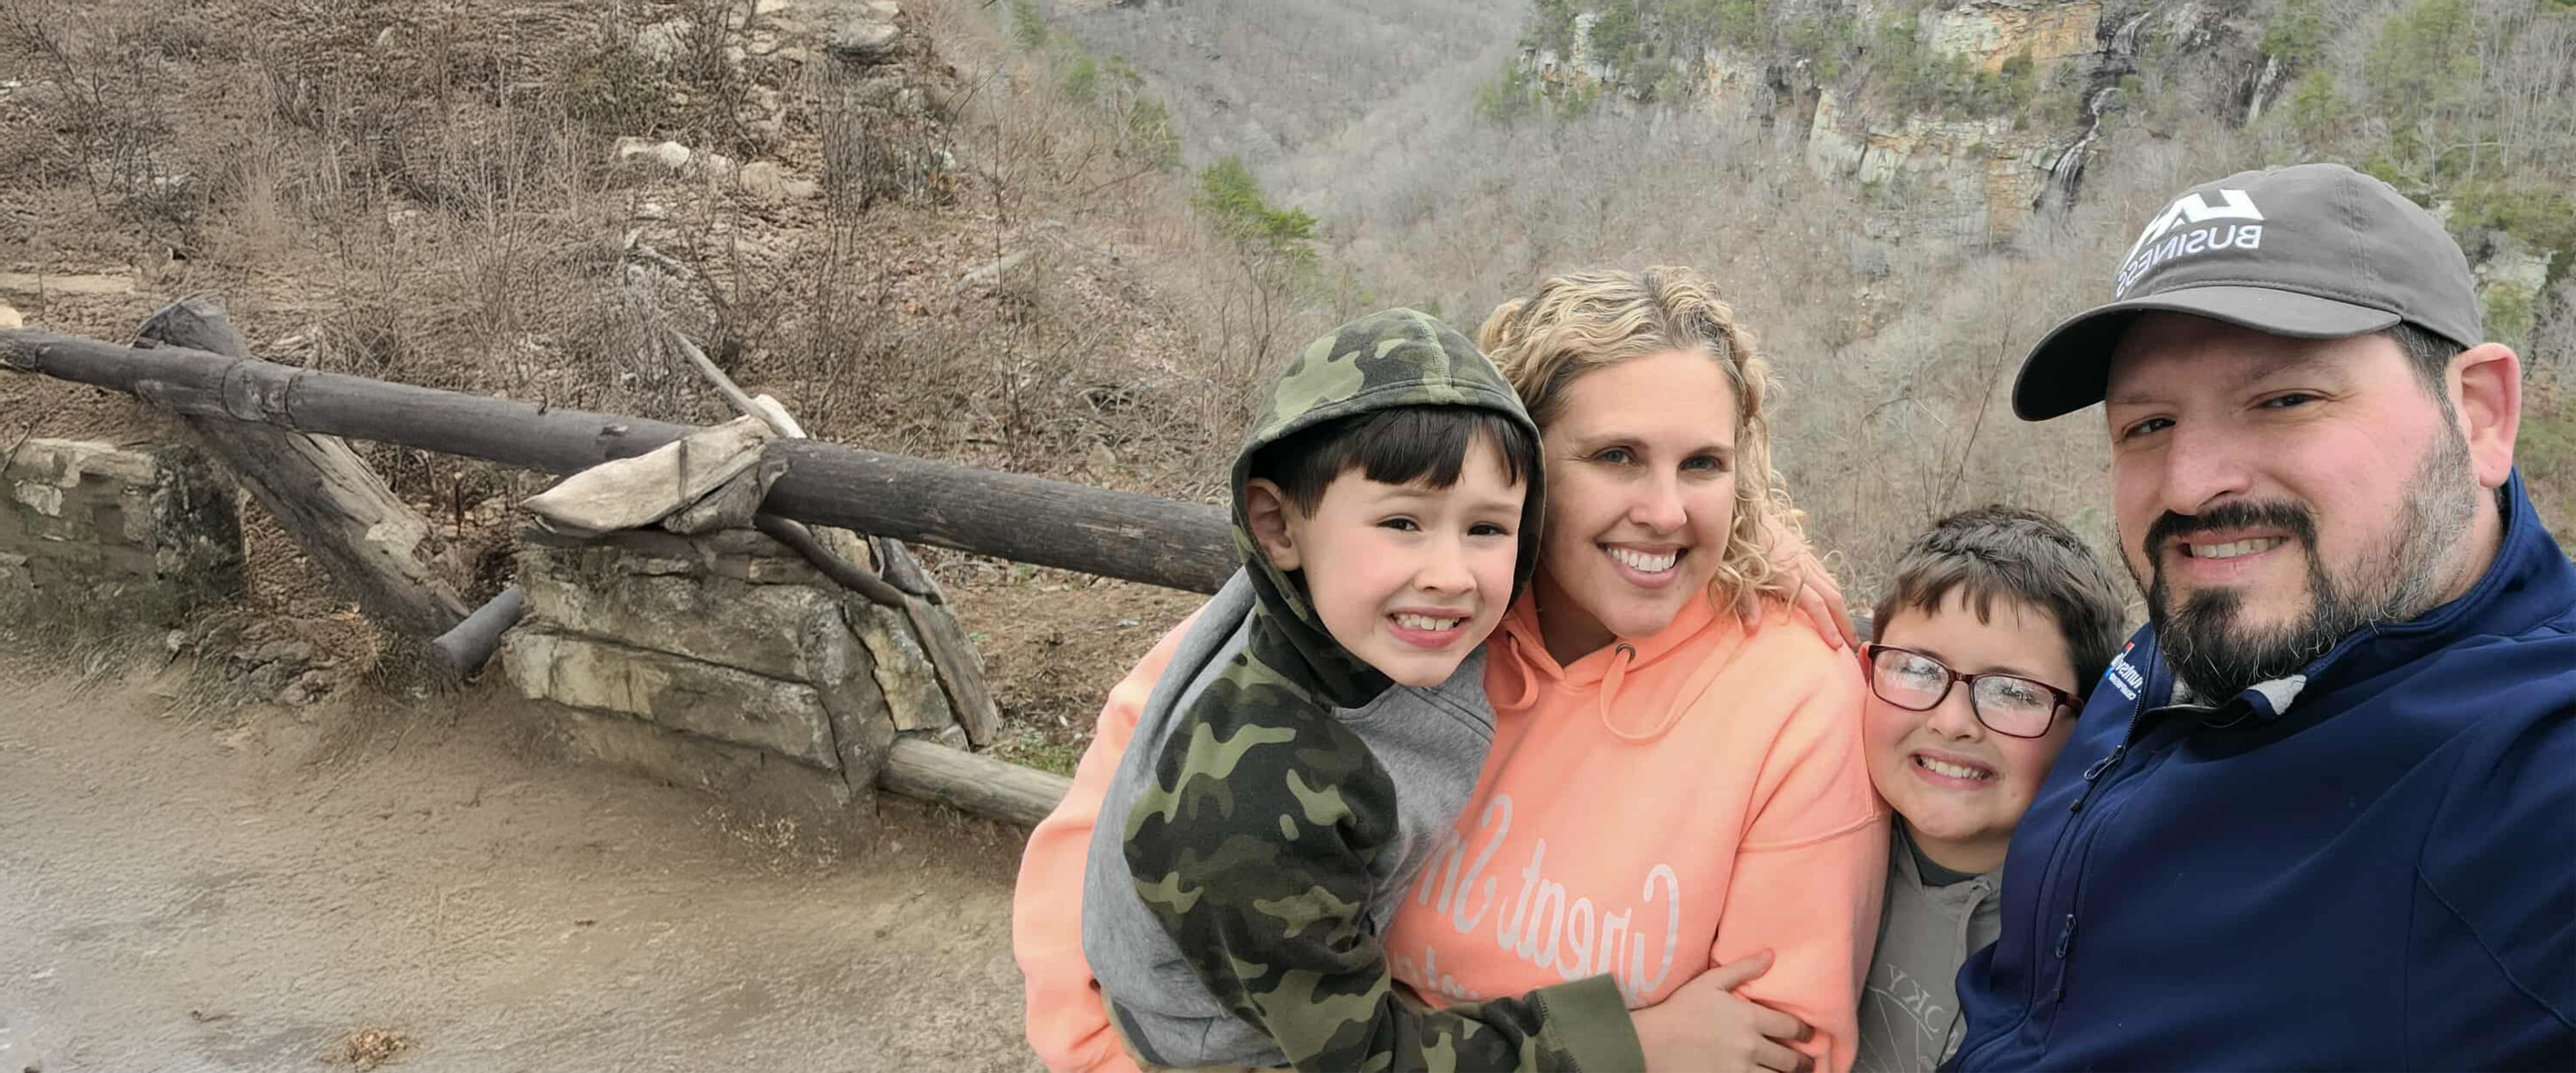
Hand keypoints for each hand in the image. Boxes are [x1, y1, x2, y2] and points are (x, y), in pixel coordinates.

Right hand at [1632, 950, 1817, 1072]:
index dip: (1805, 1032)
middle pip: (1790, 1059)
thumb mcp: (1710, 982)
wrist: (1653, 1041)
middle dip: (1803, 1061)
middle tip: (1808, 1062)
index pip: (1791, 1027)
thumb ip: (1743, 968)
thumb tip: (1771, 954)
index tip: (1809, 1034)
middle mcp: (1749, 1045)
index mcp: (1748, 1017)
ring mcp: (1739, 1069)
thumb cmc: (1681, 1008)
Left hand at [1745, 542, 1857, 650]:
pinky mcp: (1804, 552)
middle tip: (1853, 643)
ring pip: (1832, 585)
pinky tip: (1833, 601)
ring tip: (1847, 627)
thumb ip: (1747, 603)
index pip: (1816, 604)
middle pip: (1832, 597)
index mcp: (1789, 575)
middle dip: (1844, 621)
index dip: (1827, 625)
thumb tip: (1751, 629)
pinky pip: (1826, 574)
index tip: (1837, 645)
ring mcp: (1806, 558)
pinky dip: (1834, 590)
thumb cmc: (1738, 546)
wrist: (1744, 515)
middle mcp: (1803, 567)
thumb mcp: (1739, 577)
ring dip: (1842, 608)